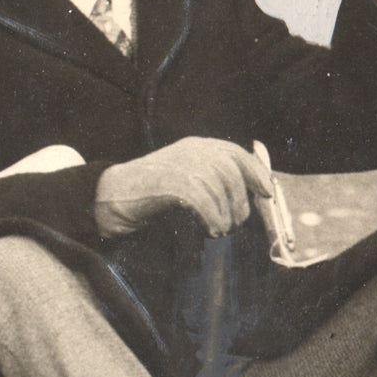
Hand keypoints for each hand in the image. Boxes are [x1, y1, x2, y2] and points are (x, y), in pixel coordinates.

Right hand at [95, 137, 273, 239]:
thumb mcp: (181, 176)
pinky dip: (213, 219)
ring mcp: (183, 164)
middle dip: (240, 202)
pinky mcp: (174, 183)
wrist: (109, 194)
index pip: (236, 154)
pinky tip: (210, 230)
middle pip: (232, 173)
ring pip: (222, 189)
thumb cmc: (146, 192)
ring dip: (226, 215)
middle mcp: (193, 150)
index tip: (266, 193)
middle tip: (234, 223)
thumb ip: (208, 179)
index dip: (256, 173)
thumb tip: (245, 197)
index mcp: (196, 146)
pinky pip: (206, 202)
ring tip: (219, 230)